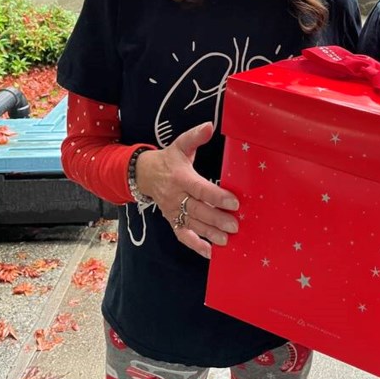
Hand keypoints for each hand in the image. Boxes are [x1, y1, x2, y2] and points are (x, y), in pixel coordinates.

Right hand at [135, 122, 239, 258]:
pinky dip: (195, 245)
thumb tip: (210, 126)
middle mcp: (176, 196)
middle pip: (197, 210)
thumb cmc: (169, 159)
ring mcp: (173, 210)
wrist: (144, 174)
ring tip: (227, 240)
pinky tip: (210, 252)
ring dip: (209, 234)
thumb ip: (195, 136)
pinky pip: (182, 235)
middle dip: (216, 219)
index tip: (234, 202)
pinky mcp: (171, 220)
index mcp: (181, 178)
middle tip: (235, 225)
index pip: (200, 189)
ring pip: (192, 224)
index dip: (217, 196)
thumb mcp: (180, 144)